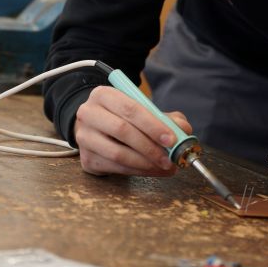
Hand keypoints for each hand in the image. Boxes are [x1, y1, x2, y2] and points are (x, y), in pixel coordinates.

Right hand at [74, 86, 192, 176]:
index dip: (153, 125)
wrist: (97, 130)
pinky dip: (137, 171)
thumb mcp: (144, 111)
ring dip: (145, 163)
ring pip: (118, 153)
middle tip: (170, 159)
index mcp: (104, 95)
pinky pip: (115, 168)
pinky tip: (151, 170)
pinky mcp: (86, 159)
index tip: (172, 140)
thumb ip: (166, 118)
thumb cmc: (124, 118)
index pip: (130, 109)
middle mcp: (88, 114)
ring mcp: (84, 137)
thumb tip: (183, 130)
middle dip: (150, 147)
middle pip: (122, 130)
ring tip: (164, 167)